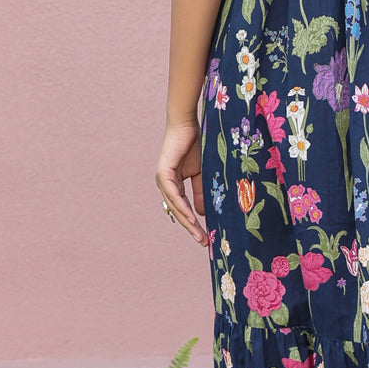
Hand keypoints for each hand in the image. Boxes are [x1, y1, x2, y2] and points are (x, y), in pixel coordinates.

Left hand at [156, 120, 208, 245]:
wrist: (187, 125)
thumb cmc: (195, 145)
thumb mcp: (201, 174)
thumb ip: (200, 192)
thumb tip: (202, 214)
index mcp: (173, 184)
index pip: (184, 208)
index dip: (194, 223)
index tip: (206, 237)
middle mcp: (165, 185)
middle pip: (178, 212)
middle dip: (191, 228)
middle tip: (204, 242)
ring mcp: (162, 180)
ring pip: (175, 207)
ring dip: (188, 222)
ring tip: (199, 235)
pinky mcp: (163, 173)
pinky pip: (174, 195)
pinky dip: (183, 208)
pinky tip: (192, 219)